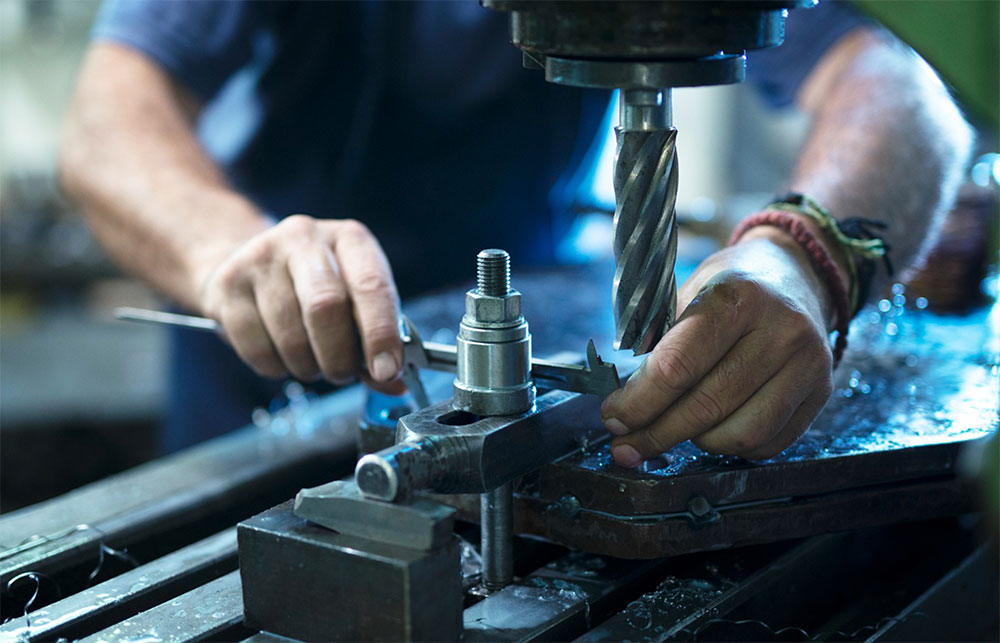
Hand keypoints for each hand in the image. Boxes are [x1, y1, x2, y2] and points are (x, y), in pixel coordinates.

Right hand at [199, 215, 404, 393]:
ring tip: (311, 362)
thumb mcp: (354, 301)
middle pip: (326, 307)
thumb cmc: (316, 288)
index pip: (371, 286)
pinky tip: (281, 356)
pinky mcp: (227, 284)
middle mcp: (305, 238)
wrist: (248, 263)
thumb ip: (375, 341)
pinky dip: (276, 367)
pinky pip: (256, 347)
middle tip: (342, 374)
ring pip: (290, 335)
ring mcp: (261, 257)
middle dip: (339, 357)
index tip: (386, 371)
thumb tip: (393, 384)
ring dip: (307, 366)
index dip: (381, 334)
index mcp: (349, 239)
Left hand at [601, 228, 836, 464]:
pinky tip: (712, 430)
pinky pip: (769, 443)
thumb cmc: (730, 288)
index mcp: (737, 298)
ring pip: (740, 434)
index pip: (677, 367)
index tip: (613, 416)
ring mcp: (808, 364)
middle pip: (706, 406)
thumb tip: (623, 404)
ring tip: (675, 428)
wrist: (796, 275)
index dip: (638, 402)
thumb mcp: (687, 292)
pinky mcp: (822, 392)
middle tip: (626, 444)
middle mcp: (780, 331)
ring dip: (696, 442)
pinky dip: (732, 446)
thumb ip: (657, 342)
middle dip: (655, 433)